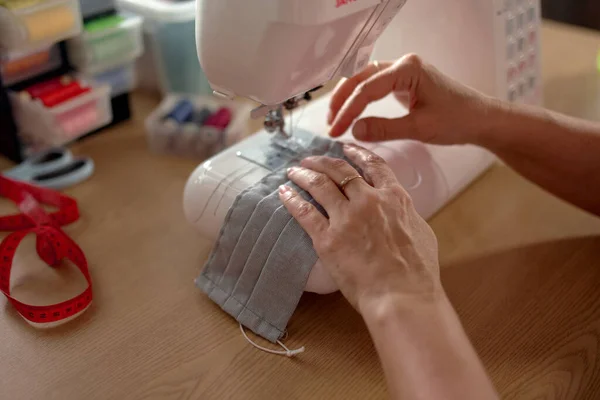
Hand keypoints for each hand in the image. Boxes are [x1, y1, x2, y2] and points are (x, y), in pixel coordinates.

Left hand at [278, 144, 441, 311]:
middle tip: (310, 160)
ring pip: (319, 185)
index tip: (345, 148)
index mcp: (394, 198)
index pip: (373, 166)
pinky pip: (304, 212)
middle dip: (322, 161)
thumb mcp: (421, 232)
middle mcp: (368, 201)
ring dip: (303, 175)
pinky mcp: (327, 239)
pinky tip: (284, 192)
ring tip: (293, 171)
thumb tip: (399, 210)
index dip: (357, 153)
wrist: (402, 296)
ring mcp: (346, 218)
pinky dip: (292, 199)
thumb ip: (405, 215)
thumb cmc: (417, 272)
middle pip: (340, 171)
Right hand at [327, 54, 498, 145]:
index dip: (348, 111)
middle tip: (330, 124)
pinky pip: (375, 86)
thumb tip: (354, 130)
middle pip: (361, 78)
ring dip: (349, 97)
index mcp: (407, 69)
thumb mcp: (419, 128)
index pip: (367, 90)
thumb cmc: (457, 120)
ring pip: (365, 80)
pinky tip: (352, 112)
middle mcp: (403, 64)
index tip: (335, 131)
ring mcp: (404, 71)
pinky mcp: (405, 82)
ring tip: (335, 118)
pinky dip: (361, 98)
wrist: (481, 120)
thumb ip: (384, 129)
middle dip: (342, 101)